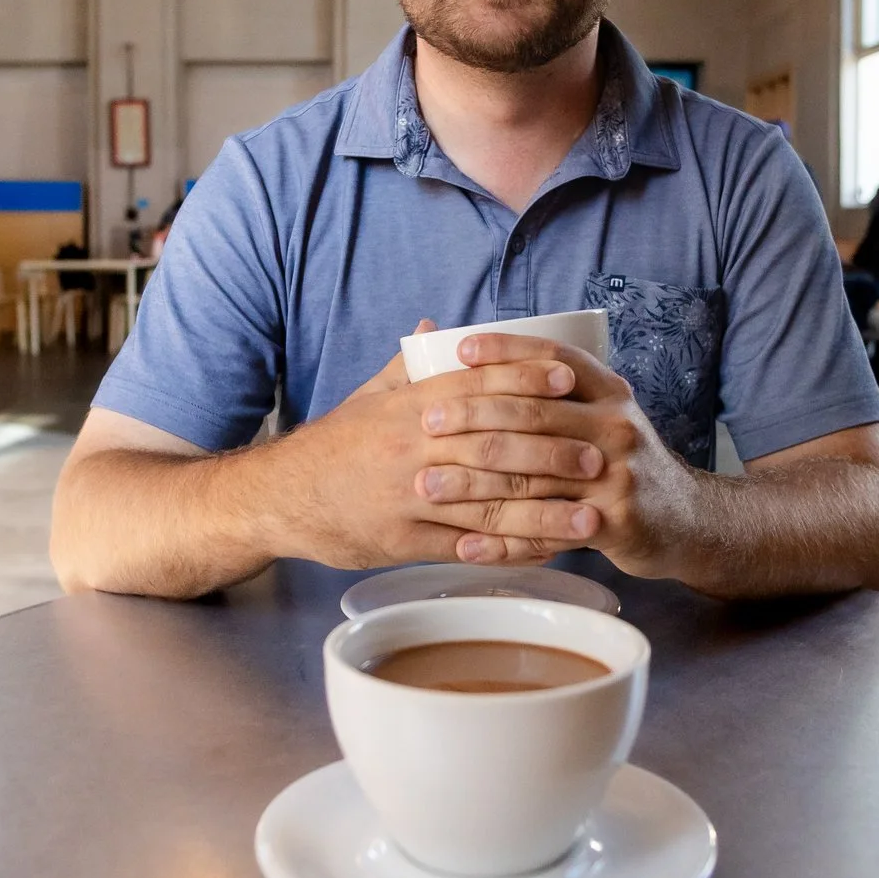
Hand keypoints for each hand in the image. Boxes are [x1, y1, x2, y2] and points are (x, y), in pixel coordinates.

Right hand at [275, 322, 601, 569]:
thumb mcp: (368, 397)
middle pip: (494, 449)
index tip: (569, 381)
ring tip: (591, 514)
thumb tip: (440, 328)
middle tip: (598, 457)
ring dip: (546, 512)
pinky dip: (512, 550)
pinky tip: (549, 549)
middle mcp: (411, 451)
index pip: (476, 387)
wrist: (280, 496)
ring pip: (489, 506)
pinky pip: (469, 547)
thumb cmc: (334, 445)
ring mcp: (409, 500)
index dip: (525, 381)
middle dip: (551, 454)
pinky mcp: (405, 543)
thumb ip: (411, 365)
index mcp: (407, 409)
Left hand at [415, 333, 701, 576]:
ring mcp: (618, 472)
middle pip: (535, 412)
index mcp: (609, 390)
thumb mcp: (602, 416)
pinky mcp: (615, 520)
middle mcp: (616, 424)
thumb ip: (554, 395)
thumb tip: (480, 362)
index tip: (459, 350)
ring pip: (533, 473)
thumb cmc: (621, 463)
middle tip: (426, 422)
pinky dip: (502, 540)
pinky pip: (546, 529)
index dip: (506, 350)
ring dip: (474, 481)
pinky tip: (465, 543)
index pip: (554, 356)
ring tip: (428, 485)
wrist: (684, 519)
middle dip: (473, 416)